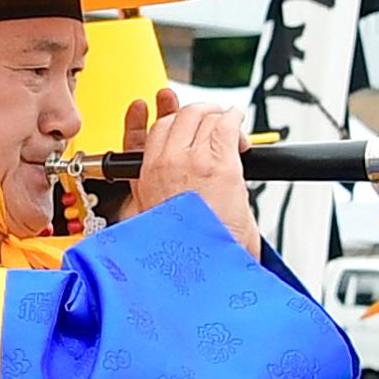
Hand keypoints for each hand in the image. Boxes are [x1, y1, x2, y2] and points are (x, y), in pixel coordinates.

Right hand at [121, 93, 258, 255]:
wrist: (207, 271)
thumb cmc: (192, 256)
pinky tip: (238, 122)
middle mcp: (161, 168)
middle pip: (171, 120)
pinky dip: (234, 118)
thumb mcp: (160, 225)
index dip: (149, 119)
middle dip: (189, 113)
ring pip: (198, 116)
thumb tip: (180, 189)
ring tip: (228, 122)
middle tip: (206, 117)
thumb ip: (161, 199)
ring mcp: (189, 162)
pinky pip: (224, 123)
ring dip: (215, 115)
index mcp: (144, 185)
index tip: (151, 108)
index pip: (140, 137)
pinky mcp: (217, 162)